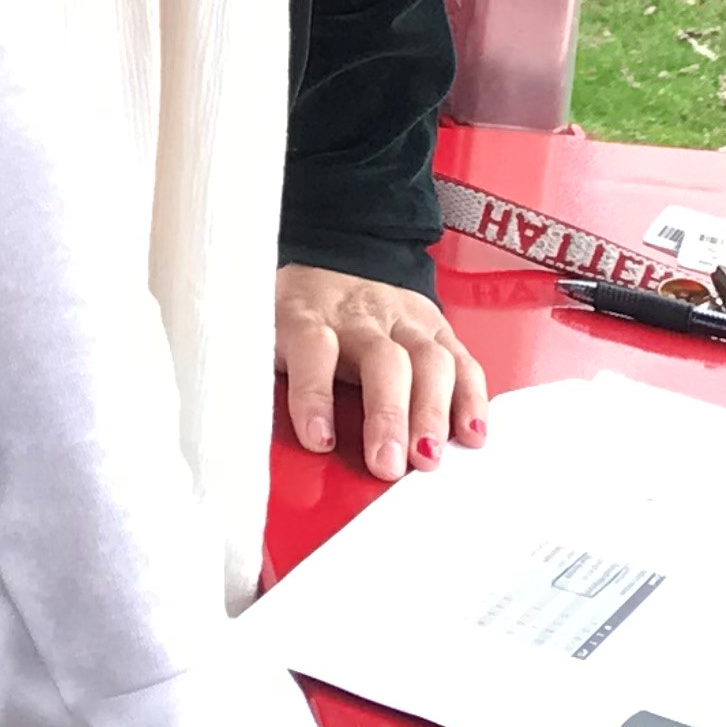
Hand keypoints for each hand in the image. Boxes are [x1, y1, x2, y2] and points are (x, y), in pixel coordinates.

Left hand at [274, 264, 488, 483]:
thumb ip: (265, 380)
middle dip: (388, 414)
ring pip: (429, 359)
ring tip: (428, 457)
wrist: (333, 262)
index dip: (313, 393)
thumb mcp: (266, 337)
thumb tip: (254, 439)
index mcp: (307, 315)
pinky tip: (470, 435)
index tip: (318, 439)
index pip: (311, 346)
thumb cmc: (297, 317)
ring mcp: (403, 318)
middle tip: (387, 465)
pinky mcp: (436, 327)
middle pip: (382, 358)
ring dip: (432, 412)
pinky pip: (461, 360)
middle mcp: (360, 315)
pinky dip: (471, 399)